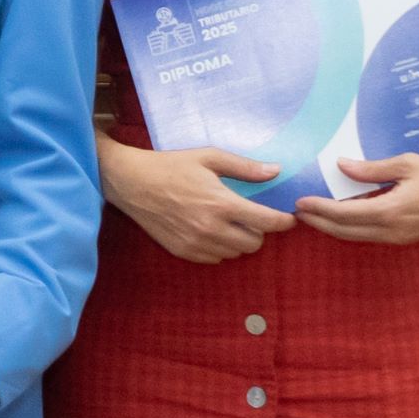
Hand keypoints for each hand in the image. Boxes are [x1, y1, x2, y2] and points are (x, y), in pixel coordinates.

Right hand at [106, 138, 297, 263]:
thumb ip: (245, 167)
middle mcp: (211, 228)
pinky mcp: (183, 251)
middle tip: (251, 216)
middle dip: (259, 230)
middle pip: (255, 243)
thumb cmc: (171, 166)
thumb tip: (275, 171)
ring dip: (240, 240)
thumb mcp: (209, 158)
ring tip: (230, 223)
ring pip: (236, 253)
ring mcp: (196, 243)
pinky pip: (216, 259)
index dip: (284, 221)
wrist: (131, 183)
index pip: (267, 222)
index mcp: (221, 203)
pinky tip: (212, 231)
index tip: (288, 217)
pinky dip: (221, 248)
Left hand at [296, 152, 418, 247]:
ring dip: (334, 227)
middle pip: (345, 231)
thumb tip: (341, 165)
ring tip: (315, 215)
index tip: (300, 202)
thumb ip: (372, 168)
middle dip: (319, 222)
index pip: (344, 214)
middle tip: (299, 212)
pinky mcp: (406, 238)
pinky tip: (344, 216)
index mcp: (390, 211)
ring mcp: (400, 238)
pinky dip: (352, 228)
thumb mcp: (408, 164)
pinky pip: (371, 236)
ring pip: (357, 237)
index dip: (319, 209)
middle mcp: (392, 230)